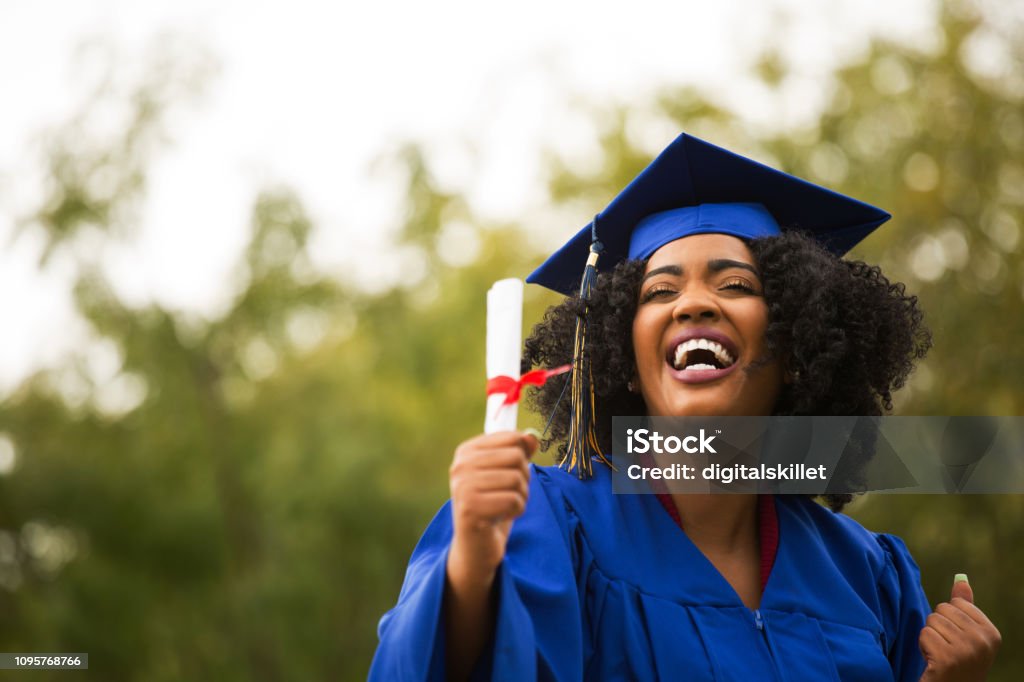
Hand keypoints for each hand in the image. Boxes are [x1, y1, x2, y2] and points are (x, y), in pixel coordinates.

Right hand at [447, 430, 538, 584]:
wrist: (476, 544)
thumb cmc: (493, 504)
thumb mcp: (506, 473)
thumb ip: (520, 452)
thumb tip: (532, 437)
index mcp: (467, 451)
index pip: (512, 438)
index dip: (522, 457)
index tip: (509, 472)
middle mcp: (461, 466)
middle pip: (516, 457)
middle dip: (523, 478)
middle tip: (509, 493)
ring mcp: (463, 487)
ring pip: (516, 479)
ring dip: (521, 496)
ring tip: (505, 505)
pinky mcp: (470, 509)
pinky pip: (513, 500)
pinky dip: (517, 510)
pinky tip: (503, 516)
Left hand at [919, 574, 1000, 680]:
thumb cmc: (956, 660)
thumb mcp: (967, 634)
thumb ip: (965, 607)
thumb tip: (961, 580)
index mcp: (991, 633)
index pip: (957, 602)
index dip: (950, 619)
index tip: (957, 639)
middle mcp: (983, 641)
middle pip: (943, 609)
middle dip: (938, 627)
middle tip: (946, 647)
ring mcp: (967, 650)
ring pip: (932, 620)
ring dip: (930, 637)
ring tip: (939, 653)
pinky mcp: (947, 658)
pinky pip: (924, 634)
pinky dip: (923, 646)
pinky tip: (933, 660)